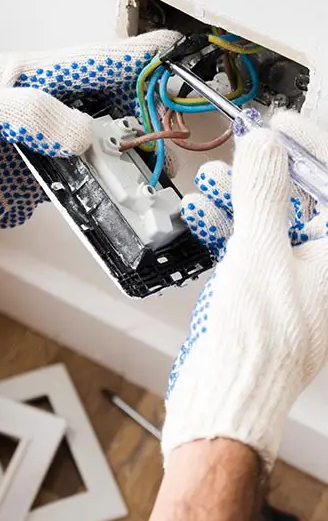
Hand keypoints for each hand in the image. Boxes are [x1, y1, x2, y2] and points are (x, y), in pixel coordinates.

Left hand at [0, 30, 178, 267]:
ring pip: (96, 147)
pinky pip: (80, 184)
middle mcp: (36, 112)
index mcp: (22, 79)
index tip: (171, 52)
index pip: (88, 63)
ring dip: (126, 156)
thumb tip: (83, 134)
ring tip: (156, 165)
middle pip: (101, 105)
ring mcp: (38, 150)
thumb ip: (27, 114)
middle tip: (169, 124)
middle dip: (138, 111)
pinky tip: (121, 194)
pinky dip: (104, 189)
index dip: (131, 58)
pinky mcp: (36, 186)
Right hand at [162, 111, 327, 471]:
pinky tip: (204, 215)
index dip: (309, 147)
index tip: (280, 126)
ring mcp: (301, 283)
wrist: (230, 394)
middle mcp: (327, 271)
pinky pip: (257, 249)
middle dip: (269, 173)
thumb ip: (264, 191)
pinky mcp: (273, 295)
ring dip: (242, 199)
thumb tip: (265, 146)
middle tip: (242, 152)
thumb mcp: (260, 251)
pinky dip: (231, 230)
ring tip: (210, 182)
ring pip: (276, 223)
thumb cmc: (258, 340)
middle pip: (306, 202)